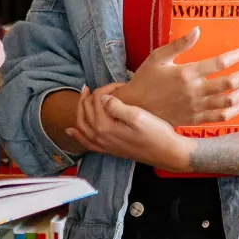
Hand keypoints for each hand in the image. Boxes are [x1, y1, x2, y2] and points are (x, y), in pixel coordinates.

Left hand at [64, 85, 188, 168]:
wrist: (167, 153)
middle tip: (95, 86)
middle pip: (86, 111)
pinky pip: (86, 142)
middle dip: (89, 96)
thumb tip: (102, 98)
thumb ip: (116, 106)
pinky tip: (71, 130)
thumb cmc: (156, 133)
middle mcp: (99, 137)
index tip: (119, 85)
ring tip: (83, 97)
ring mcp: (103, 145)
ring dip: (80, 110)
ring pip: (82, 125)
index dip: (106, 89)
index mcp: (105, 126)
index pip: (97, 100)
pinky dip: (77, 134)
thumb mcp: (138, 115)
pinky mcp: (109, 150)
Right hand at [115, 28, 238, 125]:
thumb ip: (179, 44)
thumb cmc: (147, 79)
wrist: (135, 108)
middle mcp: (194, 92)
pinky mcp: (197, 119)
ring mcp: (197, 108)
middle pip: (230, 82)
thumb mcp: (158, 57)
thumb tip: (198, 29)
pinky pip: (223, 116)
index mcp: (186, 73)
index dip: (238, 56)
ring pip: (230, 100)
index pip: (219, 63)